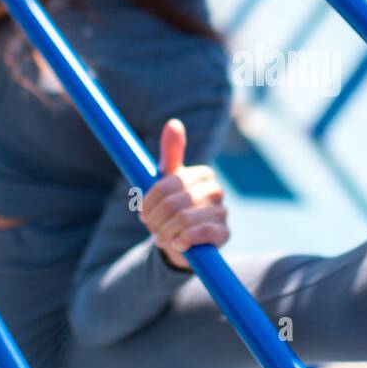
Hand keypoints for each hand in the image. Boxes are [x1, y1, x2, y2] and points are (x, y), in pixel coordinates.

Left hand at [139, 118, 227, 269]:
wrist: (183, 242)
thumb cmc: (174, 207)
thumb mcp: (167, 180)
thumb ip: (172, 152)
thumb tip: (174, 123)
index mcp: (202, 174)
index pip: (166, 184)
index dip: (149, 201)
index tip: (142, 211)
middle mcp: (216, 190)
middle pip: (173, 203)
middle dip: (156, 219)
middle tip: (150, 228)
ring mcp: (222, 212)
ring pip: (183, 219)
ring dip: (165, 233)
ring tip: (162, 238)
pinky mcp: (224, 233)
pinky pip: (199, 233)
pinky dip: (182, 241)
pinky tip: (177, 245)